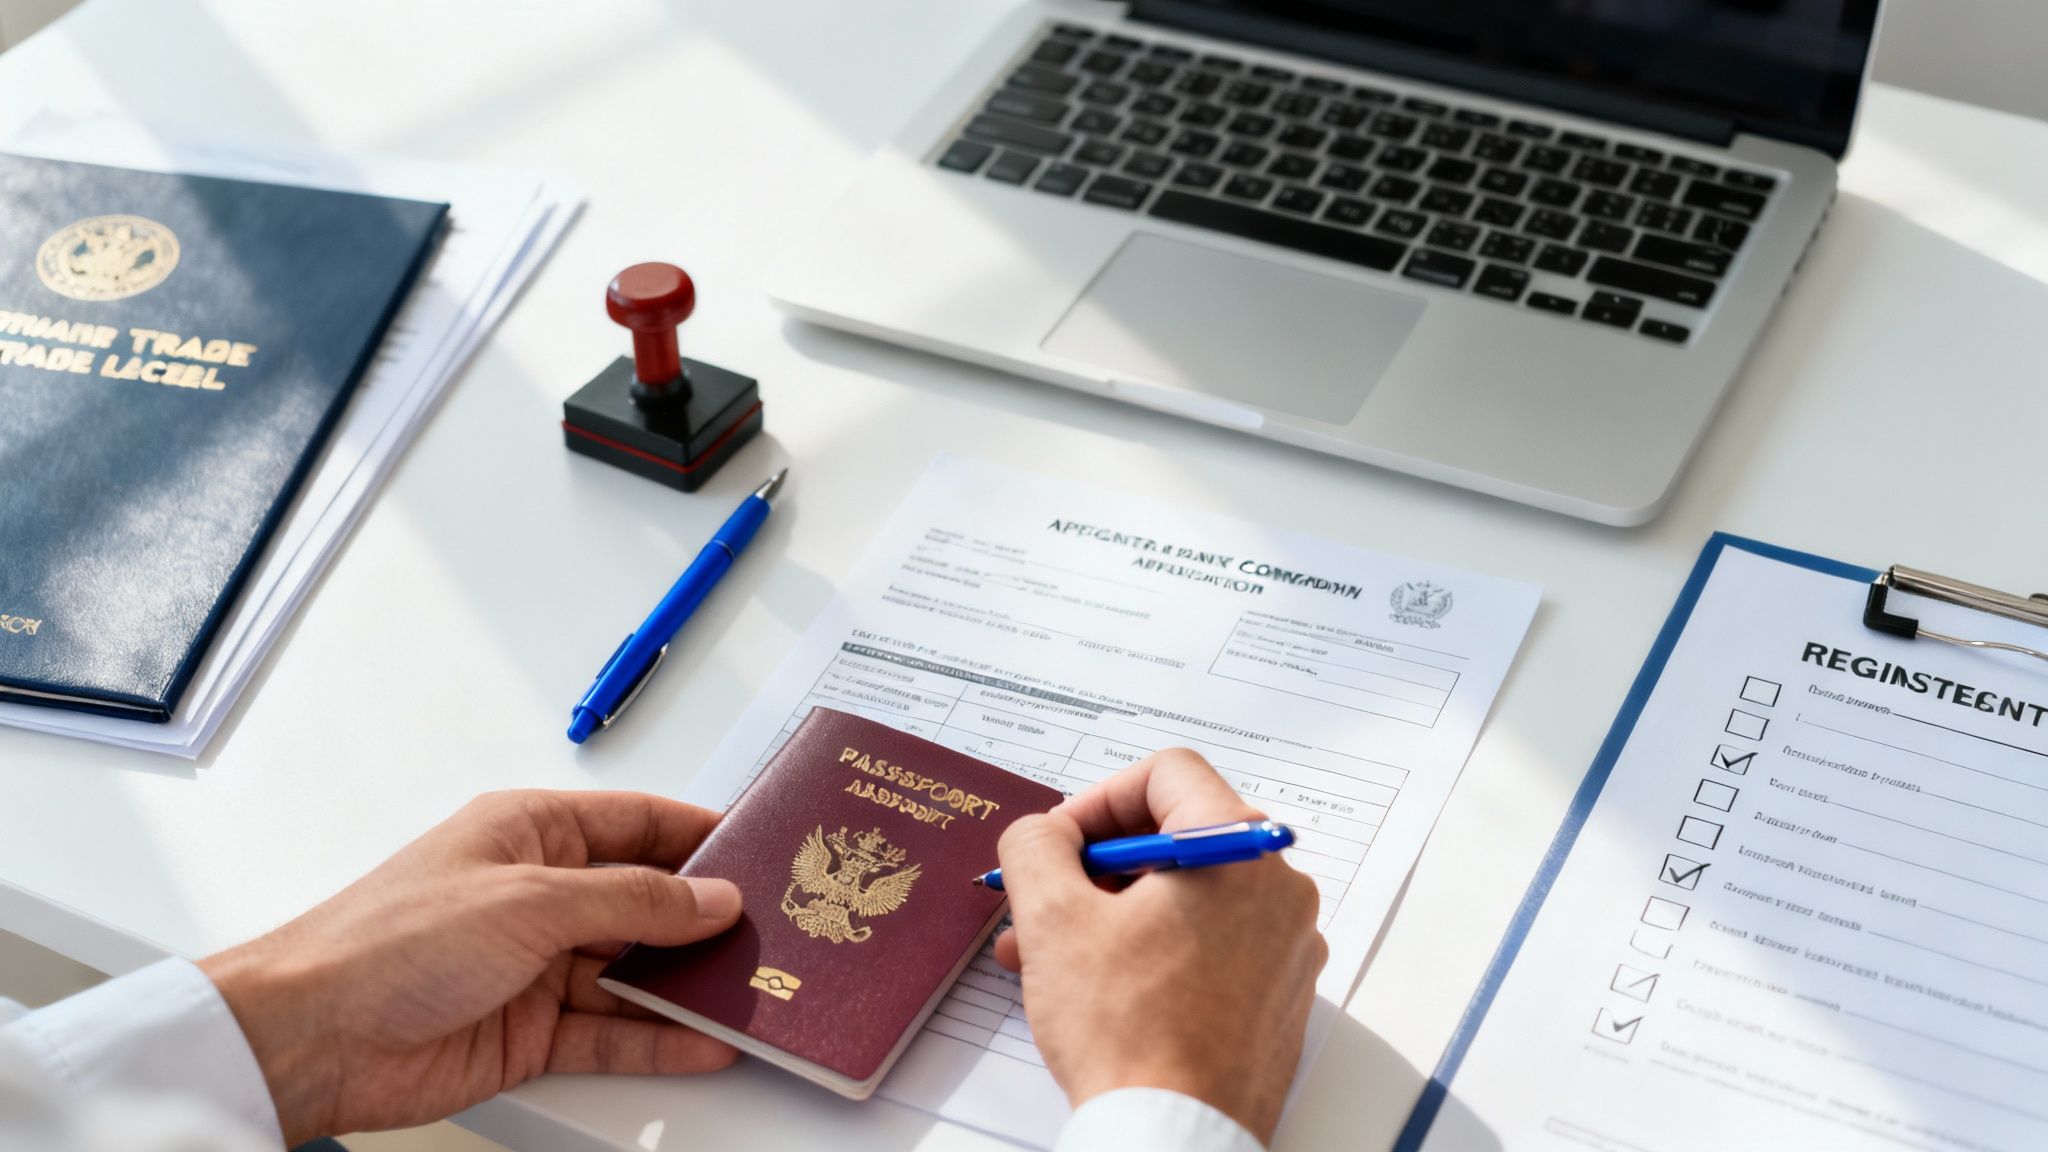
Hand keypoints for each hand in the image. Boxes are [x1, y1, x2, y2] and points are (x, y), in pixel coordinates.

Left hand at [198, 790, 741, 1144]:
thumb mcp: (530, 901)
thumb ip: (631, 902)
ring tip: (756, 992)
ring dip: (688, 986)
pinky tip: (705, 1042)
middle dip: (705, 920)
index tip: (763, 851)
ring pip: (634, 973)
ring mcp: (534, 966)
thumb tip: (709, 900)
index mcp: (530, 832)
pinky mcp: (528, 1032)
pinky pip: (611, 1032)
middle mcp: (536, 895)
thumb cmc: (388, 941)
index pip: (638, 824)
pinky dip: (658, 1039)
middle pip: (644, 903)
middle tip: (776, 932)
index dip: (700, 837)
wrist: (311, 1038)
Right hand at [993, 750, 1326, 1143]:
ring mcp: (1286, 945)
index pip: (1168, 773)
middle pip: (1178, 836)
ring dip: (1114, 910)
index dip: (1098, 798)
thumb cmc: (1130, 1035)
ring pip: (1189, 895)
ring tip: (1047, 953)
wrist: (1175, 1136)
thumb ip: (1036, 846)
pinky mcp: (1279, 993)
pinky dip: (1154, 947)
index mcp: (1237, 851)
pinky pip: (1212, 942)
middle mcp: (1278, 889)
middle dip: (1096, 865)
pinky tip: (1098, 985)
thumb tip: (1041, 831)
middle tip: (1044, 898)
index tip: (1059, 842)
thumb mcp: (1054, 920)